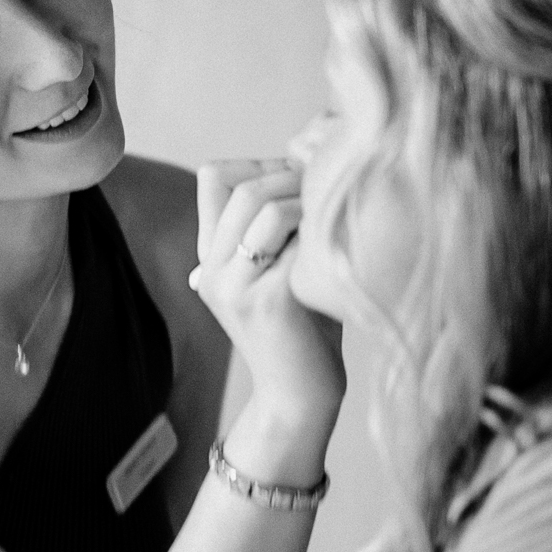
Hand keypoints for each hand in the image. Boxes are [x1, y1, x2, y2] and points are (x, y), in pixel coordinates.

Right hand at [191, 159, 345, 431]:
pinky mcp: (267, 302)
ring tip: (333, 217)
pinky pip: (294, 241)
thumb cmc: (304, 328)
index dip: (259, 162)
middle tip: (329, 189)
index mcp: (210, 256)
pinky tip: (342, 246)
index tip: (300, 177)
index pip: (213, 176)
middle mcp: (213, 269)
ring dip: (307, 199)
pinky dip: (321, 232)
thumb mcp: (279, 268)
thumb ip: (277, 223)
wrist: (299, 397)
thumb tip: (307, 154)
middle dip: (292, 175)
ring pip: (262, 205)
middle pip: (242, 186)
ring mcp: (235, 286)